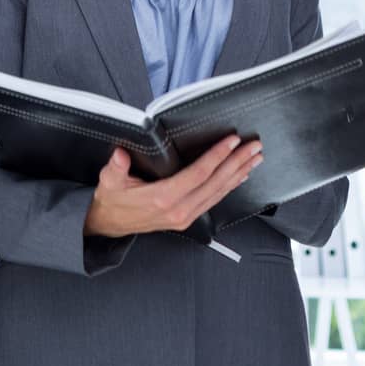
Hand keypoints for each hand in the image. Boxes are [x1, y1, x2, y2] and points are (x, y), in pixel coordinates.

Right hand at [84, 134, 262, 238]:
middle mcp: (179, 209)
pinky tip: (240, 176)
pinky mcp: (187, 217)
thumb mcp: (109, 181)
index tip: (232, 141)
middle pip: (215, 183)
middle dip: (236, 163)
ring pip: (218, 193)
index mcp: (163, 198)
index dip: (216, 156)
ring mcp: (185, 216)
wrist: (109, 224)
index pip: (198, 174)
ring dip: (238, 174)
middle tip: (254, 146)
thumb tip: (120, 155)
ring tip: (255, 158)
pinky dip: (229, 187)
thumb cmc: (112, 199)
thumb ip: (115, 168)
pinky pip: (213, 200)